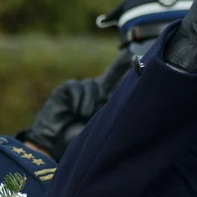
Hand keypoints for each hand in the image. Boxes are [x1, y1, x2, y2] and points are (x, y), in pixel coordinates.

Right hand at [20, 49, 134, 159]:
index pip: (122, 86)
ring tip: (82, 115)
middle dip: (122, 64)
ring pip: (92, 85)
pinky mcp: (67, 89)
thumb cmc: (77, 137)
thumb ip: (111, 111)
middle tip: (132, 54)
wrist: (54, 141)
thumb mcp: (99, 125)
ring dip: (89, 101)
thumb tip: (123, 98)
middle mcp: (96, 93)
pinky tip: (73, 111)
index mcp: (107, 103)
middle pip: (112, 74)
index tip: (142, 65)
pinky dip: (77, 100)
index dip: (131, 75)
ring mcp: (81, 90)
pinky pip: (77, 87)